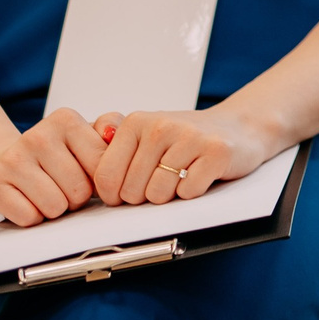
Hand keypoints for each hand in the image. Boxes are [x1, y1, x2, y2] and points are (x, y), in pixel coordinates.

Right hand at [0, 108, 108, 225]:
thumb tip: (114, 133)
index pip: (102, 166)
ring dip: (53, 209)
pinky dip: (31, 217)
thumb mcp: (83, 137)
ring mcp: (13, 159)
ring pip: (55, 206)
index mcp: (65, 120)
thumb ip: (109, 129)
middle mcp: (37, 135)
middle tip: (62, 188)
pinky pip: (29, 217)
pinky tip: (26, 202)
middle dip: (75, 198)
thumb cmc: (50, 157)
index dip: (98, 181)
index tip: (85, 175)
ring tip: (44, 194)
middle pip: (80, 190)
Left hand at [89, 105, 281, 205]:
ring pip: (158, 195)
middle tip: (164, 179)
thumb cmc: (185, 139)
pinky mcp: (216, 152)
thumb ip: (111, 148)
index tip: (132, 187)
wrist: (238, 128)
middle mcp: (160, 126)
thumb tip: (80, 167)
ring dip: (170, 196)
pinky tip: (200, 175)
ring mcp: (190, 137)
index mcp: (136, 123)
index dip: (116, 195)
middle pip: (131, 192)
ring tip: (182, 176)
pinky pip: (188, 192)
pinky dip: (193, 192)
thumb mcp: (145, 135)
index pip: (105, 178)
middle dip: (145, 196)